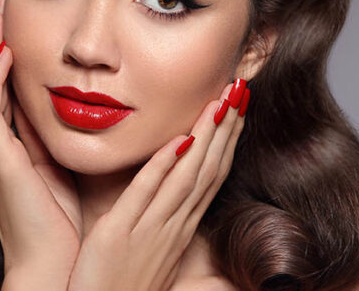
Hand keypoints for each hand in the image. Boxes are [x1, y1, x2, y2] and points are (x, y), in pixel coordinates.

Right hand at [0, 0, 81, 285]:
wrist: (54, 270)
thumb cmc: (64, 229)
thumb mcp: (63, 171)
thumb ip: (59, 140)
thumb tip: (79, 105)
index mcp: (6, 152)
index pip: (0, 91)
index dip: (5, 55)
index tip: (18, 23)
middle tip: (2, 3)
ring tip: (0, 12)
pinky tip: (5, 52)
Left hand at [67, 80, 249, 290]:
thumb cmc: (120, 287)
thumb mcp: (152, 252)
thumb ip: (165, 220)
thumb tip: (180, 196)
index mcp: (180, 227)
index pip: (211, 175)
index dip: (227, 138)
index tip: (238, 105)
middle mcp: (173, 226)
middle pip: (208, 169)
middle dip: (226, 127)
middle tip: (240, 88)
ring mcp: (150, 230)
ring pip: (186, 177)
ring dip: (206, 137)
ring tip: (220, 101)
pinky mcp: (119, 235)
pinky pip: (144, 194)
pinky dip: (162, 166)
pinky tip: (177, 140)